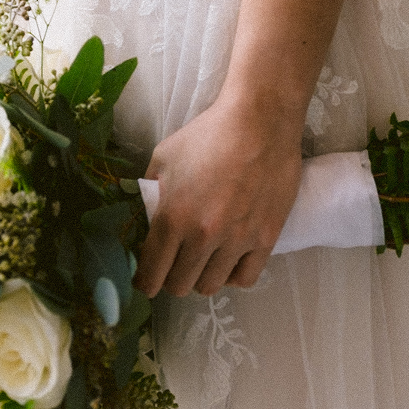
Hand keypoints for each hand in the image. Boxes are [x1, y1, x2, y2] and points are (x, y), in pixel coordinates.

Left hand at [133, 94, 303, 297]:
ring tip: (202, 259)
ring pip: (210, 286)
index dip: (144, 282)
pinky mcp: (265, 239)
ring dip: (201, 276)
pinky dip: (232, 275)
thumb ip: (150, 192)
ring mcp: (236, 241)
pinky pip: (244, 279)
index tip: (144, 280)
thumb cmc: (208, 135)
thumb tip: (142, 219)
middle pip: (179, 286)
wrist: (259, 121)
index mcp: (173, 217)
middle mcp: (203, 236)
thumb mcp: (164, 156)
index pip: (151, 273)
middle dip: (171, 279)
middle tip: (174, 264)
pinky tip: (228, 260)